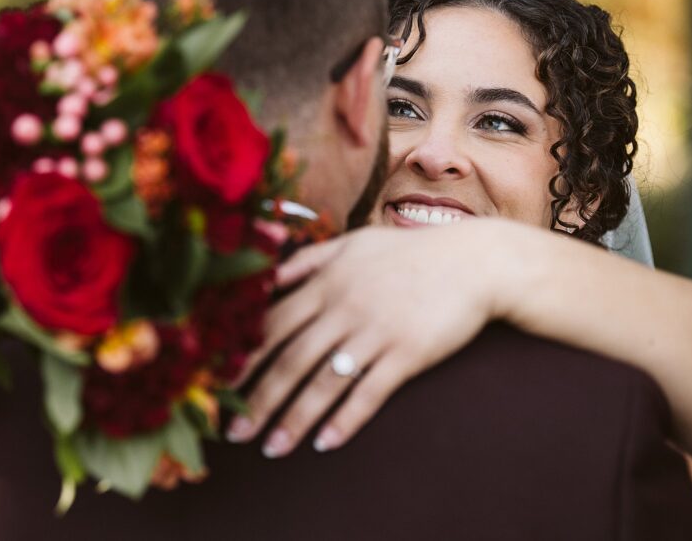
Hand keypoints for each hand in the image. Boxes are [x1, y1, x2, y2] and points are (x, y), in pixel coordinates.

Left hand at [226, 222, 518, 457]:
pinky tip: (325, 444)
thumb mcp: (353, 243)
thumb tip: (268, 275)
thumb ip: (308, 260)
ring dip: (294, 419)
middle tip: (232, 432)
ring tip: (271, 449)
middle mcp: (344, 306)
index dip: (242, 358)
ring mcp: (375, 330)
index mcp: (326, 281)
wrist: (474, 261)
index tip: (217, 386)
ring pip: (324, 382)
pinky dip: (345, 421)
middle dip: (257, 399)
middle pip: (290, 359)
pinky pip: (369, 393)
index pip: (272, 324)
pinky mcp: (407, 353)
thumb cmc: (410, 253)